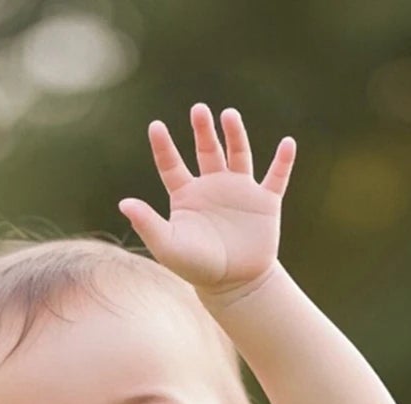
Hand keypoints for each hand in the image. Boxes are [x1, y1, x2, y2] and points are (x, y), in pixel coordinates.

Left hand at [118, 105, 293, 300]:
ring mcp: (240, 191)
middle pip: (206, 149)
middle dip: (203, 129)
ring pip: (238, 154)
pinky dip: (283, 161)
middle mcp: (213, 186)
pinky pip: (276, 177)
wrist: (235, 286)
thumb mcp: (168, 247)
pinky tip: (287, 144)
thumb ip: (147, 223)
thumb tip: (123, 203)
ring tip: (228, 114)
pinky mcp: (265, 202)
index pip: (171, 164)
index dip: (162, 146)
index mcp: (187, 195)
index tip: (155, 126)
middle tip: (198, 110)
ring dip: (235, 134)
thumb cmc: (198, 268)